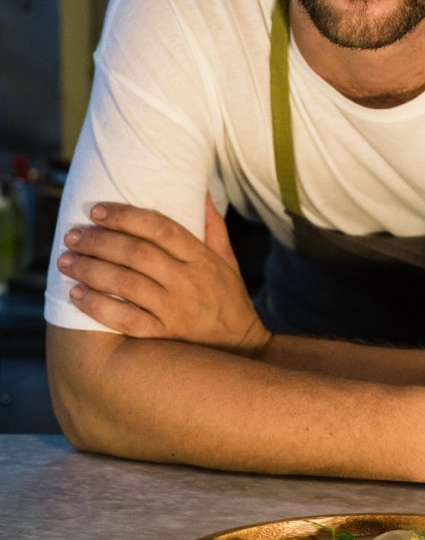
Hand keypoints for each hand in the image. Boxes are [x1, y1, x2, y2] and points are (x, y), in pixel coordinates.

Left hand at [57, 197, 271, 356]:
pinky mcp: (164, 336)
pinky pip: (125, 320)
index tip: (97, 211)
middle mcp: (188, 282)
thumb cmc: (229, 300)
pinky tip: (77, 295)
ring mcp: (176, 311)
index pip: (161, 228)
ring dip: (91, 270)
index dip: (126, 216)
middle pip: (137, 254)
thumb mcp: (228, 260)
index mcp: (202, 259)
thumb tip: (202, 191)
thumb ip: (213, 226)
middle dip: (99, 241)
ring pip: (126, 284)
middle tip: (72, 235)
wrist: (242, 348)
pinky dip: (98, 307)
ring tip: (66, 261)